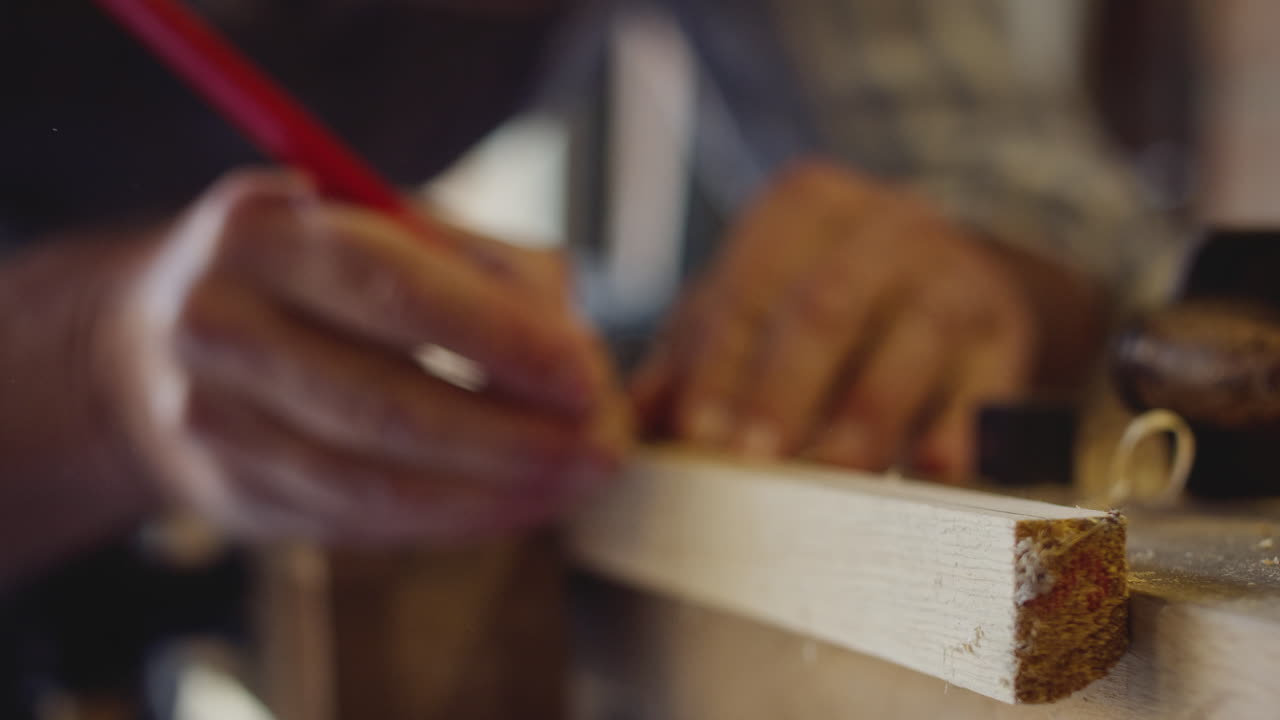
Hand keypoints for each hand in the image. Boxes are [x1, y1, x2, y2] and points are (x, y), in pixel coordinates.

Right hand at [97, 169, 629, 542]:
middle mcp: (219, 327)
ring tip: (575, 483)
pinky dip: (453, 519)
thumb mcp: (390, 229)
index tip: (588, 377)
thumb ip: (489, 271)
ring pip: (375, 482)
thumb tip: (579, 354)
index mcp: (264, 235)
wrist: (163, 339)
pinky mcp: (231, 494)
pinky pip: (359, 522)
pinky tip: (515, 504)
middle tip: (603, 449)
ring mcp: (211, 423)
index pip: (397, 293)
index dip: (502, 341)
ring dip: (496, 493)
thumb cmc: (316, 273)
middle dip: (515, 438)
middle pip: (387, 405)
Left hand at [632, 161, 1044, 480]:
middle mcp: (885, 223)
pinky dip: (964, 427)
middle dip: (786, 389)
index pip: (751, 283)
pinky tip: (937, 470)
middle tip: (755, 463)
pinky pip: (991, 380)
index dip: (721, 362)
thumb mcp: (754, 304)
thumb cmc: (828, 300)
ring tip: (832, 476)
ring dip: (867, 416)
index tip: (699, 433)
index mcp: (805, 206)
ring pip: (912, 340)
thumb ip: (691, 357)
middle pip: (827, 305)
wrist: (950, 281)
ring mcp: (954, 271)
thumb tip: (626, 423)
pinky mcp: (1008, 329)